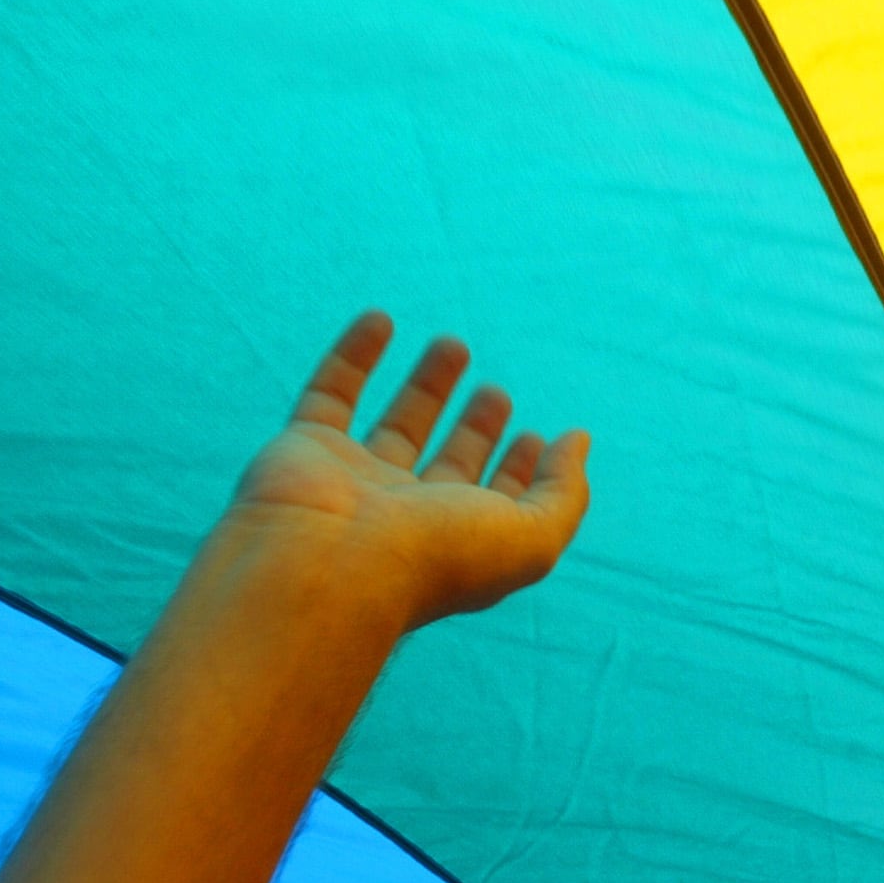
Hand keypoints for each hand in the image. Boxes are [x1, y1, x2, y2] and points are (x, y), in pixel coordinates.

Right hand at [227, 314, 589, 627]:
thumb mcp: (531, 537)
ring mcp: (356, 481)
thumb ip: (564, 491)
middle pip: (449, 464)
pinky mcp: (306, 447)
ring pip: (396, 425)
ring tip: (456, 344)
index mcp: (459, 541)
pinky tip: (381, 319)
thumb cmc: (435, 556)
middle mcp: (407, 516)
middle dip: (476, 428)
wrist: (328, 563)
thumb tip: (577, 442)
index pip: (496, 503)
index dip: (520, 472)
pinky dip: (353, 355)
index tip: (538, 438)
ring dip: (428, 386)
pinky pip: (330, 392)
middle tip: (498, 393)